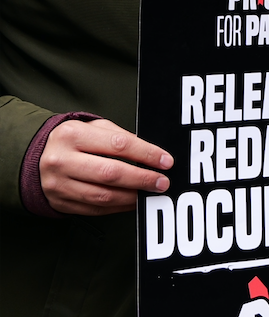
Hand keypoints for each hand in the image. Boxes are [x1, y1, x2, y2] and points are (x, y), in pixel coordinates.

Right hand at [40, 119, 172, 214]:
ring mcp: (58, 184)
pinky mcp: (59, 202)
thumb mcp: (93, 128)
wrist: (35, 158)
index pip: (118, 144)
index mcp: (73, 135)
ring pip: (103, 195)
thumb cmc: (73, 140)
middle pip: (111, 173)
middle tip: (162, 182)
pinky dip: (118, 207)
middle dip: (142, 179)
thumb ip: (120, 137)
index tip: (166, 161)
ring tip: (150, 193)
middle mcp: (62, 160)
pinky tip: (132, 202)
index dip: (146, 154)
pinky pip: (94, 209)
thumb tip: (151, 154)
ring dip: (132, 197)